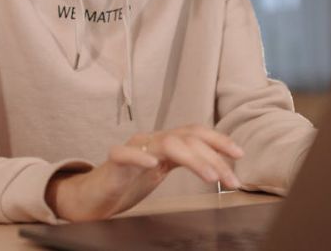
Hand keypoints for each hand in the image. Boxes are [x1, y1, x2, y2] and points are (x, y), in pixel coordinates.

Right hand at [45, 125, 244, 221]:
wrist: (90, 196)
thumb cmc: (127, 184)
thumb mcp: (162, 172)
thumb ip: (185, 163)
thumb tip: (221, 167)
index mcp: (164, 143)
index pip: (196, 133)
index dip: (218, 140)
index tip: (240, 154)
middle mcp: (151, 141)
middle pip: (187, 138)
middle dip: (214, 156)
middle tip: (231, 180)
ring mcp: (132, 149)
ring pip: (166, 143)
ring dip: (192, 158)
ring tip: (210, 176)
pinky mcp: (113, 162)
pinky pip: (125, 154)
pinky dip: (140, 157)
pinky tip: (153, 165)